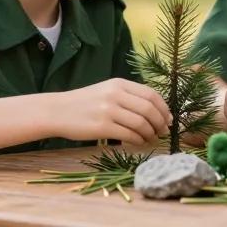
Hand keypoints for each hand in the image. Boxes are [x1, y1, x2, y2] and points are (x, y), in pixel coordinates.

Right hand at [52, 78, 170, 144]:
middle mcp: (115, 95)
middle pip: (149, 109)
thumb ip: (129, 96)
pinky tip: (138, 142)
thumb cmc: (85, 103)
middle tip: (162, 132)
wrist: (57, 111)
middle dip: (160, 122)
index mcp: (119, 84)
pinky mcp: (101, 127)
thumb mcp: (107, 90)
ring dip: (150, 133)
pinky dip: (138, 140)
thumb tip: (157, 112)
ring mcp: (108, 111)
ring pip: (141, 123)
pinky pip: (128, 135)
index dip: (164, 108)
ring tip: (150, 138)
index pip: (151, 94)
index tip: (169, 119)